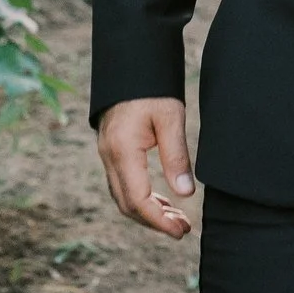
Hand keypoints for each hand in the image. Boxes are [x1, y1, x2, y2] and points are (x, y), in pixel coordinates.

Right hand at [96, 96, 194, 237]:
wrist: (130, 61)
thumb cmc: (152, 87)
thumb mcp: (171, 118)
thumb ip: (177, 156)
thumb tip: (186, 194)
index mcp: (122, 150)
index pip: (138, 200)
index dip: (159, 221)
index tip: (181, 231)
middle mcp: (109, 156)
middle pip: (127, 204)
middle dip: (154, 221)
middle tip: (183, 229)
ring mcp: (107, 153)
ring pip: (123, 196)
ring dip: (148, 211)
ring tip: (177, 219)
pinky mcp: (112, 149)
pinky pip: (123, 183)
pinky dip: (141, 197)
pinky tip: (162, 200)